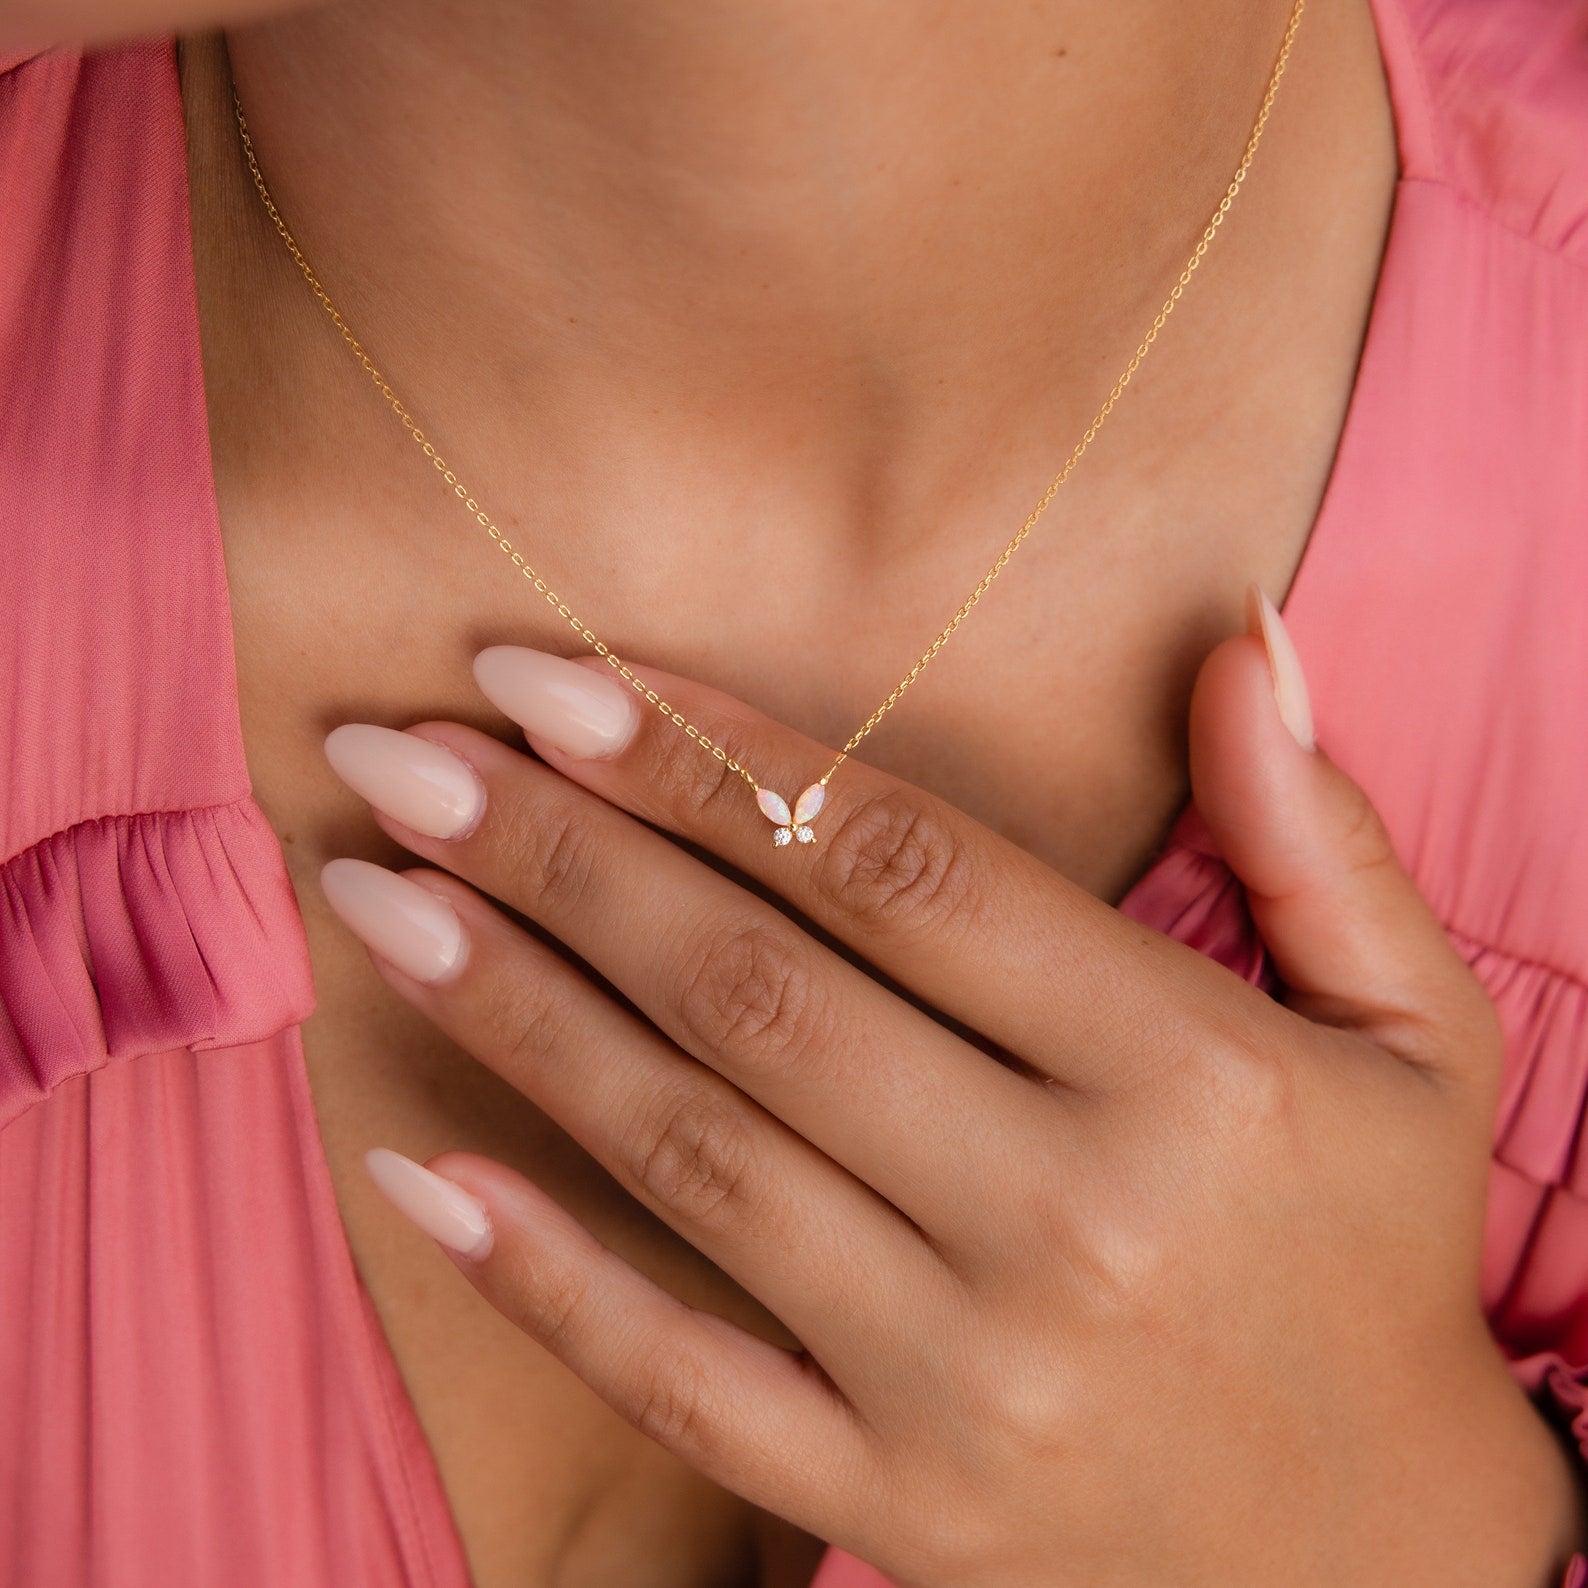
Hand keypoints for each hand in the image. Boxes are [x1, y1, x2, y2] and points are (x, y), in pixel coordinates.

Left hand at [320, 588, 1583, 1586]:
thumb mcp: (1414, 1035)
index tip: (554, 676)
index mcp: (1188, 1076)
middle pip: (760, 990)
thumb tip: (1236, 642)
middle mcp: (1070, 1218)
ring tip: (380, 896)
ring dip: (515, 1012)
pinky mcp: (903, 1497)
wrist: (1386, 1559)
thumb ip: (1316, 835)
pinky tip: (419, 1165)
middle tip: (404, 758)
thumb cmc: (1376, 1256)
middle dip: (561, 853)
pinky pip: (685, 1381)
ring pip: (695, 1155)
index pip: (903, 870)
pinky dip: (545, 1273)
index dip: (711, 759)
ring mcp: (971, 1378)